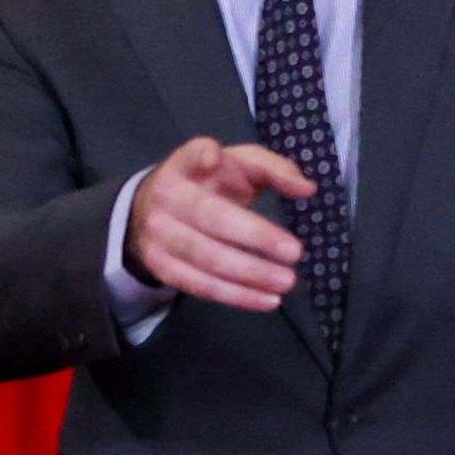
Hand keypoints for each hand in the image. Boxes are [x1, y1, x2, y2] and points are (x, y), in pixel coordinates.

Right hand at [122, 138, 313, 310]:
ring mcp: (159, 235)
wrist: (147, 211)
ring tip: (286, 282)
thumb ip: (273, 169)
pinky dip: (236, 296)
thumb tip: (307, 189)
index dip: (200, 156)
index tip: (214, 159)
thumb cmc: (205, 184)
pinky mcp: (161, 267)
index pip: (190, 155)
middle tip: (295, 252)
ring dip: (249, 273)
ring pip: (207, 257)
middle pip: (210, 216)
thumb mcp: (236, 166)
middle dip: (253, 235)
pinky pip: (201, 286)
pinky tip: (267, 300)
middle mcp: (167, 197)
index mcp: (185, 165)